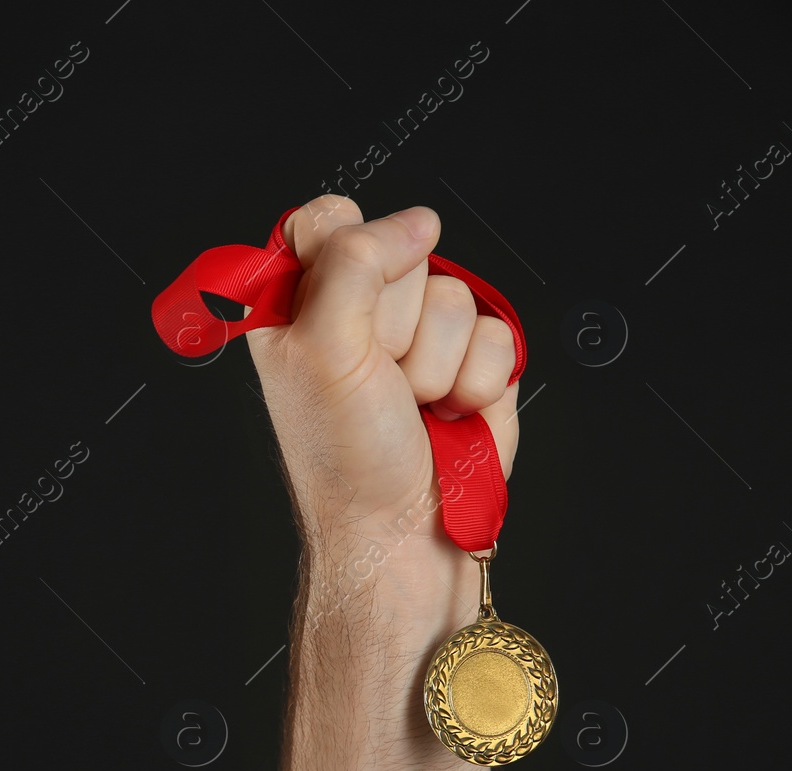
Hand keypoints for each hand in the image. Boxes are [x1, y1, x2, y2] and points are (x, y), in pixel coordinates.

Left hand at [246, 195, 520, 619]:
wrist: (403, 531)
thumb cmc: (345, 459)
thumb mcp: (323, 349)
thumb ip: (353, 264)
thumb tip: (413, 223)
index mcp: (296, 306)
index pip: (326, 219)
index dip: (350, 250)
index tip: (347, 309)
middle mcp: (357, 313)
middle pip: (403, 250)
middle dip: (397, 321)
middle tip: (377, 375)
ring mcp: (419, 336)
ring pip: (454, 292)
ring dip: (436, 360)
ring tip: (410, 403)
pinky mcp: (472, 361)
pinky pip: (495, 330)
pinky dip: (476, 379)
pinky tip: (448, 412)